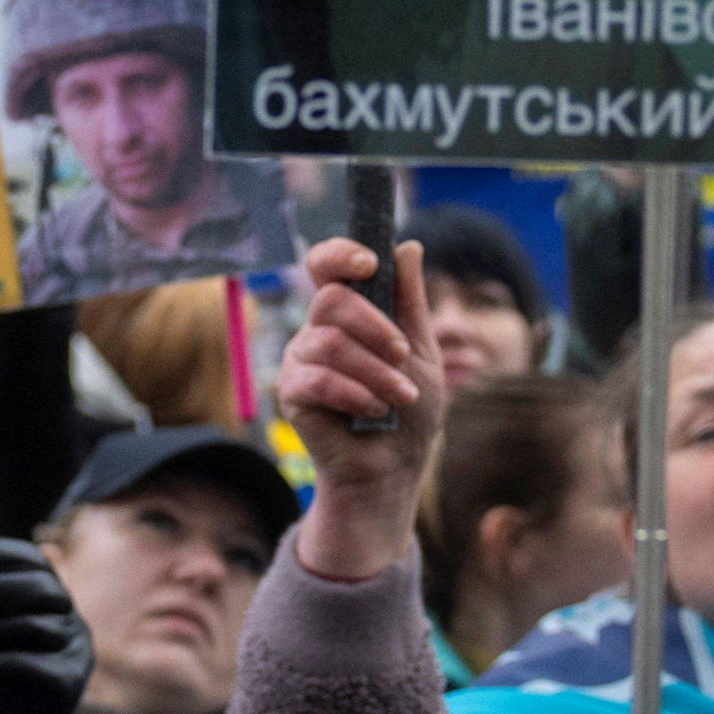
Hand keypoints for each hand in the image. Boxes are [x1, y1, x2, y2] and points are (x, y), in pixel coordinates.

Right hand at [274, 235, 441, 585]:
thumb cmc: (410, 412)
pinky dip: (353, 393)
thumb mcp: (421, 350)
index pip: (327, 265)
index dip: (341, 254)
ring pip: (329, 342)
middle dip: (375, 327)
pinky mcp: (292, 393)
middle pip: (330, 300)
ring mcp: (301, 360)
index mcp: (349, 313)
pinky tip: (373, 410)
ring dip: (374, 371)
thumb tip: (407, 246)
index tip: (369, 264)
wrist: (394, 468)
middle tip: (401, 356)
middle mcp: (318, 330)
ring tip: (398, 397)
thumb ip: (410, 301)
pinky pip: (317, 378)